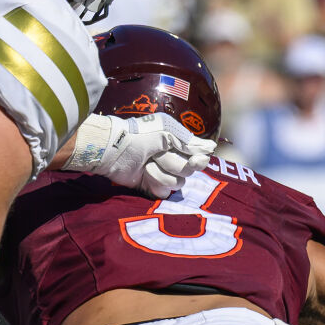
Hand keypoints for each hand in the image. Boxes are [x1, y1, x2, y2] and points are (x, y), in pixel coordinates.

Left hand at [62, 113, 215, 197]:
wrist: (114, 149)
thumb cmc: (139, 135)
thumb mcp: (167, 132)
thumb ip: (188, 142)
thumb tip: (210, 148)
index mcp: (179, 145)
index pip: (200, 158)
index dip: (199, 161)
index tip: (194, 159)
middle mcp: (173, 160)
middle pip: (190, 171)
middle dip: (173, 163)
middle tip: (157, 155)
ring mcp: (162, 174)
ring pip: (178, 183)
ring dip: (161, 172)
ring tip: (146, 164)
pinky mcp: (151, 187)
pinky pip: (164, 192)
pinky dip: (155, 183)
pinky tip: (144, 175)